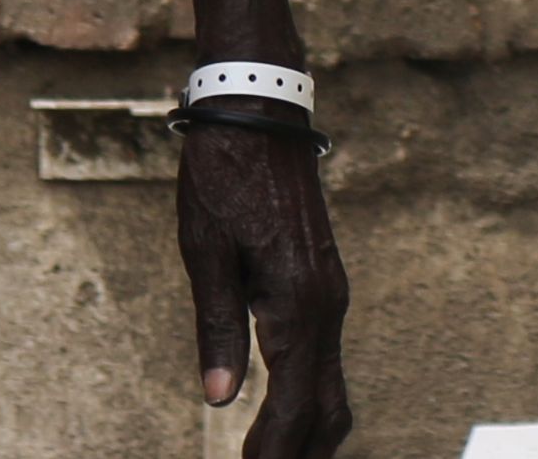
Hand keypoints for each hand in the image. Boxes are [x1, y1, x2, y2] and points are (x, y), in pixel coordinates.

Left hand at [183, 117, 350, 456]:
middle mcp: (326, 306)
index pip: (293, 403)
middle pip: (327, 408)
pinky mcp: (322, 283)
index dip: (274, 449)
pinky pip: (325, 356)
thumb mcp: (206, 248)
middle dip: (300, 451)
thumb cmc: (224, 174)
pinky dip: (308, 395)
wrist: (260, 113)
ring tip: (273, 454)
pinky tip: (282, 408)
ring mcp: (330, 295)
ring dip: (309, 432)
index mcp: (298, 303)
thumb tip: (218, 397)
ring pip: (332, 385)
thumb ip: (217, 324)